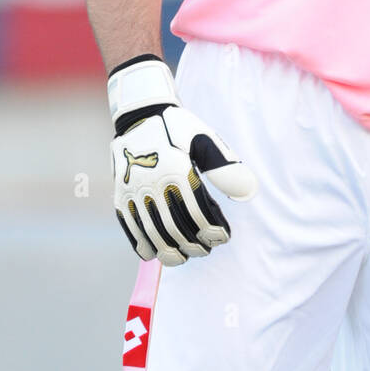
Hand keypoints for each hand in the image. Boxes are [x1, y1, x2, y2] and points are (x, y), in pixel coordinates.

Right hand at [107, 55, 257, 265]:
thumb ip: (226, 167)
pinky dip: (140, 243)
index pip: (198, 212)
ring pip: (152, 232)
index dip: (212, 230)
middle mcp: (153, 183)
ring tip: (184, 256)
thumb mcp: (206, 140)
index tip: (223, 237)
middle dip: (194, 244)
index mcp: (177, 170)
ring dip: (169, 250)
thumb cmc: (180, 128)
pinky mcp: (120, 194)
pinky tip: (154, 253)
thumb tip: (249, 192)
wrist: (141, 114)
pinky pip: (129, 226)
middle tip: (207, 249)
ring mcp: (134, 190)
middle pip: (175, 227)